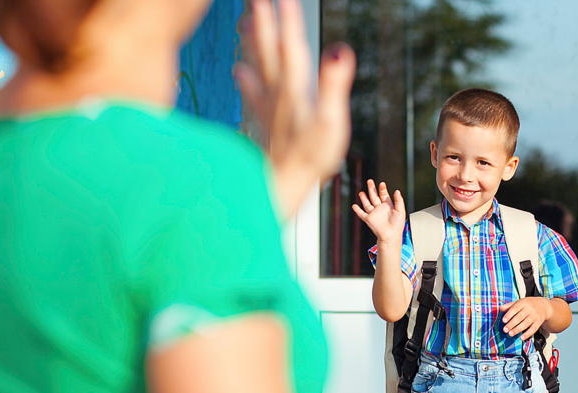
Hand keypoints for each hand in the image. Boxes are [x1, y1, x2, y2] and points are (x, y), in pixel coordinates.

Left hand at [236, 0, 355, 218]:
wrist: (279, 188)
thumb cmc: (309, 160)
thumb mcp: (331, 122)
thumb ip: (334, 85)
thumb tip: (339, 50)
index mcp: (295, 89)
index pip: (291, 45)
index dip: (288, 18)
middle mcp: (277, 93)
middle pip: (268, 48)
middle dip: (263, 19)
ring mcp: (268, 107)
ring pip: (257, 64)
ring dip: (251, 40)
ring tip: (244, 18)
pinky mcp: (264, 122)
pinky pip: (252, 91)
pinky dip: (244, 77)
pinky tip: (237, 69)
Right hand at [351, 179, 406, 242]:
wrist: (391, 236)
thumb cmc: (397, 225)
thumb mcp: (401, 211)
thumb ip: (399, 200)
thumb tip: (397, 191)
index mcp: (388, 206)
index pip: (384, 195)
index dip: (382, 189)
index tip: (382, 184)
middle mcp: (380, 209)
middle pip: (374, 197)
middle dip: (372, 189)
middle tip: (370, 181)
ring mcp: (374, 214)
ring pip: (367, 204)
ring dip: (364, 198)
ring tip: (361, 192)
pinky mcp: (368, 219)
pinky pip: (361, 213)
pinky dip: (357, 210)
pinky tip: (354, 205)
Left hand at [499, 297, 552, 340]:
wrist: (544, 306)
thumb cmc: (528, 304)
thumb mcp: (519, 302)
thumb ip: (509, 305)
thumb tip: (500, 308)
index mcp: (524, 303)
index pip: (515, 308)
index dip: (509, 314)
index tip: (503, 320)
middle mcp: (530, 309)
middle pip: (520, 317)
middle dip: (512, 324)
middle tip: (505, 330)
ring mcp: (535, 316)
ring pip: (526, 324)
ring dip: (517, 330)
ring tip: (510, 334)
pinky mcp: (538, 323)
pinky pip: (533, 329)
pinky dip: (527, 334)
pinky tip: (521, 338)